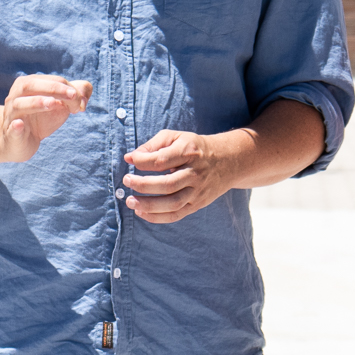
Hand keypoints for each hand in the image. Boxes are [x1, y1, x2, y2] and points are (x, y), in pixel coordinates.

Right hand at [0, 73, 88, 162]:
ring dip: (36, 102)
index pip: (50, 80)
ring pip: (19, 104)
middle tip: (72, 96)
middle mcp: (16, 96)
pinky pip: (11, 129)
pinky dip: (16, 127)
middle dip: (53, 88)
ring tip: (53, 104)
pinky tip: (19, 125)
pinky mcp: (11, 135)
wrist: (18, 142)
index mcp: (29, 85)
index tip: (81, 103)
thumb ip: (76, 94)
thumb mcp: (60, 106)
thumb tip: (86, 93)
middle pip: (30, 85)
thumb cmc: (40, 119)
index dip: (68, 88)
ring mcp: (11, 115)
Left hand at [122, 127, 246, 223]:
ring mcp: (197, 191)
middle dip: (143, 184)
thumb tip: (130, 157)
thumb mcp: (177, 137)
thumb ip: (153, 144)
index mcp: (189, 152)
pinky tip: (141, 212)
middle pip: (167, 184)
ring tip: (130, 201)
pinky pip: (176, 214)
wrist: (228, 161)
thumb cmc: (195, 148)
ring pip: (172, 203)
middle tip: (126, 181)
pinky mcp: (197, 204)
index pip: (161, 160)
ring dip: (148, 205)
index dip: (142, 161)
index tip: (130, 159)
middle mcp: (195, 173)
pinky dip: (157, 217)